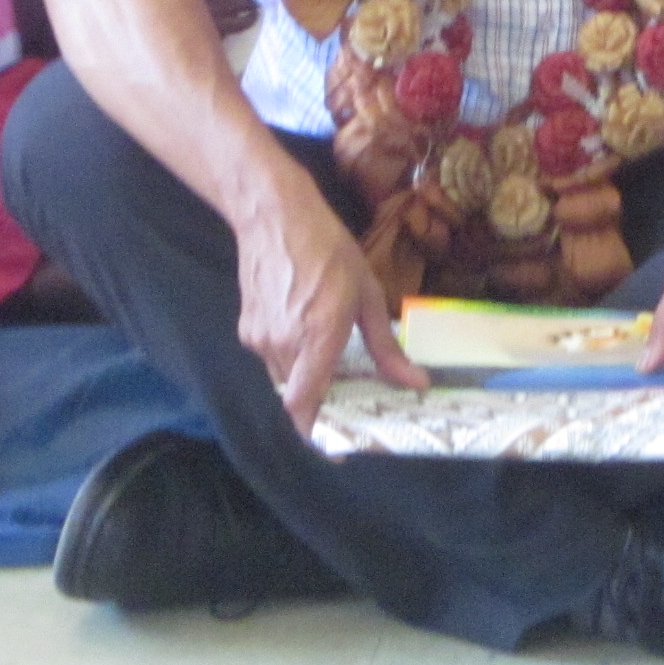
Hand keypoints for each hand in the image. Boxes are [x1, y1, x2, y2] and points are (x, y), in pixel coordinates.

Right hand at [233, 153, 424, 432]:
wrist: (274, 216)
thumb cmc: (329, 249)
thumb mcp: (367, 294)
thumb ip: (387, 347)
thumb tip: (416, 383)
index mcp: (317, 335)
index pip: (305, 404)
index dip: (318, 433)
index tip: (337, 447)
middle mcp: (283, 344)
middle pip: (299, 395)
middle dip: (322, 400)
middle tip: (348, 393)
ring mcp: (259, 338)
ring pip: (285, 378)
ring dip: (307, 375)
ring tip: (330, 353)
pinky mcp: (246, 329)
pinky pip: (271, 358)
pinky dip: (291, 356)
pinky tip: (308, 328)